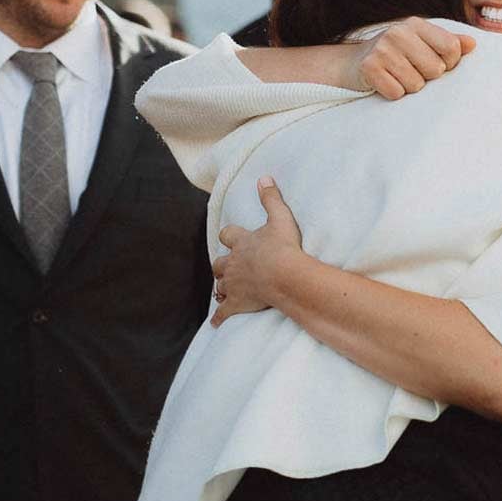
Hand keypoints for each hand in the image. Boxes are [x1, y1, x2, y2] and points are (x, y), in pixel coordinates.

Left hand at [212, 177, 303, 326]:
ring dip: (222, 287)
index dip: (229, 236)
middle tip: (228, 267)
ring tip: (226, 290)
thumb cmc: (283, 247)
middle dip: (222, 265)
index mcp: (242, 243)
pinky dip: (219, 317)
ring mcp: (233, 284)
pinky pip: (223, 311)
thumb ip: (271, 198)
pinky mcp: (236, 303)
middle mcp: (232, 263)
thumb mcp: (280, 218)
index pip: (228, 235)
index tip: (231, 237)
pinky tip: (216, 323)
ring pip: (220, 286)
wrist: (284, 275)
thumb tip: (264, 177)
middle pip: (219, 263)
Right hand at [357, 18, 475, 99]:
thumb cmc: (397, 54)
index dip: (450, 63)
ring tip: (398, 76)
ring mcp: (382, 49)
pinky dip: (394, 93)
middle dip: (427, 77)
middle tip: (412, 70)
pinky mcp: (369, 67)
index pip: (451, 47)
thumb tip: (473, 44)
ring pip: (416, 85)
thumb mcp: (423, 43)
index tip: (439, 64)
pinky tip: (386, 82)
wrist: (354, 62)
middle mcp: (398, 32)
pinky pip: (397, 93)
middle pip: (436, 69)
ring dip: (409, 87)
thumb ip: (449, 43)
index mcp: (416, 24)